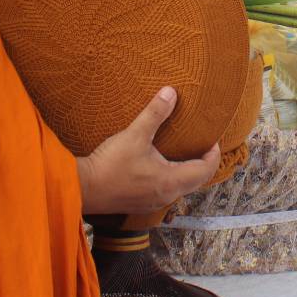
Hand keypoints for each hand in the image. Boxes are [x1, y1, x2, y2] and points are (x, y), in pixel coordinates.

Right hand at [77, 87, 220, 214]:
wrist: (82, 188)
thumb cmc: (110, 164)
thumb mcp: (135, 134)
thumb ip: (155, 113)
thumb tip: (171, 92)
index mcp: (171, 181)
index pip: (206, 170)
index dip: (213, 155)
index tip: (212, 140)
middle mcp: (167, 195)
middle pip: (197, 181)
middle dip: (203, 163)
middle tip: (202, 145)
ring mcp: (153, 202)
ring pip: (181, 188)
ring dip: (187, 172)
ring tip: (184, 153)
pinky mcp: (140, 203)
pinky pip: (166, 191)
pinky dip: (171, 179)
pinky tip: (161, 166)